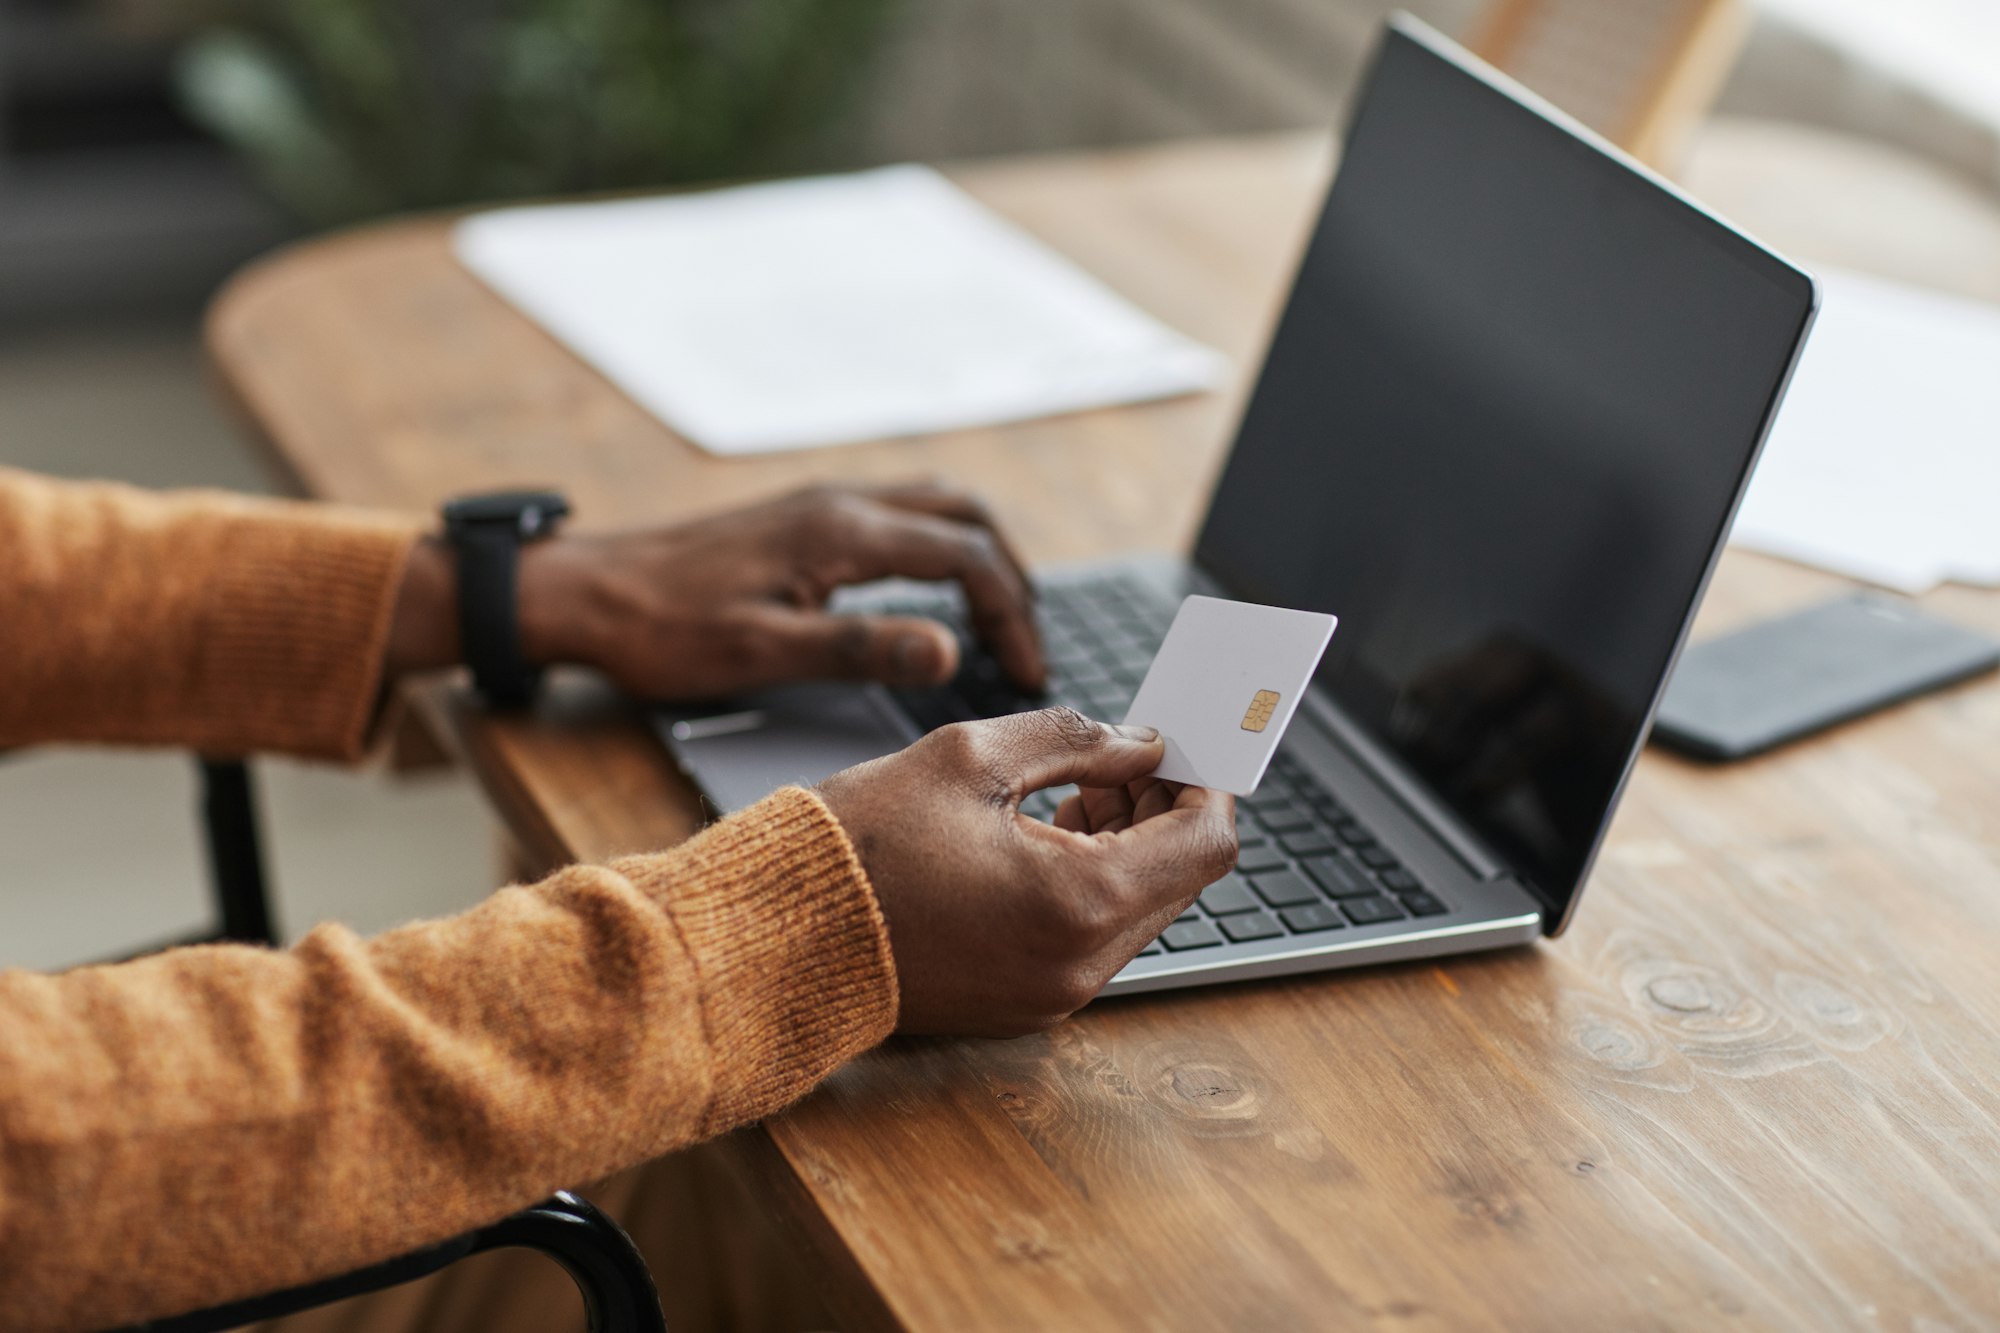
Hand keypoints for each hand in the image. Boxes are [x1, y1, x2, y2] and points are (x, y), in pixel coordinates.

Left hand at [387, 483, 1043, 697]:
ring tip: (1001, 617)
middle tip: (1027, 643)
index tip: (1027, 669)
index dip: (1011, 613)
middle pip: (965, 518)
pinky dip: (943, 546)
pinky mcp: (803, 518)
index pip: (965, 557)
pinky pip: (901, 513)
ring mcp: (822, 504)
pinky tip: (934, 592)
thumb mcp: (763, 654)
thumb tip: (950, 652)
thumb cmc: (663, 631)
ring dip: (981, 554)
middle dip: (1012, 577)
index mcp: (840, 534)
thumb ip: (860, 649)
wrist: (588, 594)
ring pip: (936, 506)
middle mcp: (840, 504)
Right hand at [816, 708, 1236, 1035]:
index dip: (1205, 784)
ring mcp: (1053, 996)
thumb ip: (1078, 739)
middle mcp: (1080, 966)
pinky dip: (1089, 885)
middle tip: (1121, 758)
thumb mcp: (972, 756)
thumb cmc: (859, 845)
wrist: (776, 938)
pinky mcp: (1024, 1006)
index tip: (1183, 748)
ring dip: (1126, 846)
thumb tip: (1143, 742)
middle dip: (1162, 811)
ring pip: (1138, 909)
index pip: (1206, 843)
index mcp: (1080, 902)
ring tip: (1072, 792)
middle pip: (1181, 880)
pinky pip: (1091, 938)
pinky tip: (1040, 839)